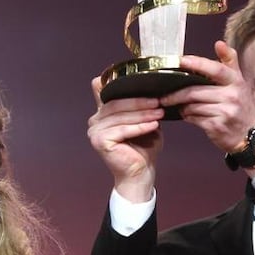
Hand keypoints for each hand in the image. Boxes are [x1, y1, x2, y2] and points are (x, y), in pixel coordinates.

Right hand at [87, 76, 164, 201]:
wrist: (140, 172)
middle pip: (116, 104)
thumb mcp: (143, 121)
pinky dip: (140, 127)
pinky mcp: (99, 141)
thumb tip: (149, 85)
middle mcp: (94, 120)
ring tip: (159, 113)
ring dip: (142, 114)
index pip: (105, 91)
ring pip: (120, 116)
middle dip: (140, 102)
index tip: (142, 82)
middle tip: (158, 101)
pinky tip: (154, 125)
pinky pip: (122, 130)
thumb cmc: (143, 147)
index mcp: (102, 113)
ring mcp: (94, 131)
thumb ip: (139, 106)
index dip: (119, 84)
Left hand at [160, 41, 254, 154]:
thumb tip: (219, 43)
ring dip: (182, 106)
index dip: (197, 64)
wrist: (251, 135)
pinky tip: (187, 115)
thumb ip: (229, 62)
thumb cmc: (242, 106)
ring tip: (179, 105)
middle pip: (196, 91)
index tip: (180, 61)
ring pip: (192, 106)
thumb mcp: (239, 82)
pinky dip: (187, 116)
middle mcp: (232, 96)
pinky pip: (194, 118)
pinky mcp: (217, 126)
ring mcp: (225, 112)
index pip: (215, 69)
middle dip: (176, 94)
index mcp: (236, 81)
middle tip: (164, 95)